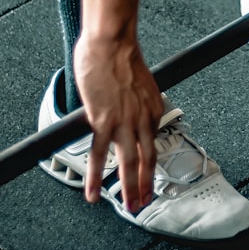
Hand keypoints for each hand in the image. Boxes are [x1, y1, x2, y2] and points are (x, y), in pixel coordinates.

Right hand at [72, 32, 163, 211]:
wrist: (111, 44)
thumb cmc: (121, 55)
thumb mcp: (140, 82)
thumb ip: (136, 100)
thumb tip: (127, 108)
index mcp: (153, 108)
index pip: (154, 142)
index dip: (151, 163)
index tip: (149, 176)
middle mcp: (143, 118)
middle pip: (147, 160)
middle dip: (146, 185)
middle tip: (143, 202)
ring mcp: (124, 122)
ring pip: (128, 163)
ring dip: (129, 188)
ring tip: (128, 205)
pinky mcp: (104, 121)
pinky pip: (100, 156)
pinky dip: (97, 177)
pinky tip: (94, 192)